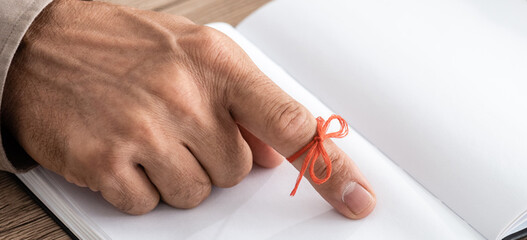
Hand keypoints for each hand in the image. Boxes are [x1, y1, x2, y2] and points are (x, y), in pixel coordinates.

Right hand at [4, 0, 375, 217]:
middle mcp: (184, 96)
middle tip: (179, 126)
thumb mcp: (195, 52)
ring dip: (177, 175)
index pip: (289, 122)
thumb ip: (245, 98)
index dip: (328, 166)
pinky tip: (121, 151)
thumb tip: (278, 150)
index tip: (354, 194)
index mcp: (217, 64)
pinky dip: (139, 189)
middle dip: (215, 157)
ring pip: (198, 193)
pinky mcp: (106, 163)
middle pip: (238, 170)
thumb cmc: (122, 47)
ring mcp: (145, 131)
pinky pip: (150, 205)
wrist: (38, 45)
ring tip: (147, 135)